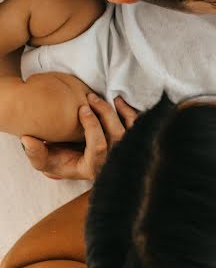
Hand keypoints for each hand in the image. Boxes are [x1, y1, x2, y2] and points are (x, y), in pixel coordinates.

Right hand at [21, 94, 137, 180]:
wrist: (75, 160)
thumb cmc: (60, 160)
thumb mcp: (45, 161)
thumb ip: (35, 153)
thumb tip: (28, 139)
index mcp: (93, 169)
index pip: (99, 148)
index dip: (92, 127)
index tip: (82, 109)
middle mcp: (112, 162)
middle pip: (117, 137)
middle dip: (105, 114)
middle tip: (90, 98)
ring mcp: (123, 152)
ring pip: (129, 131)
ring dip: (117, 111)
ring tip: (102, 98)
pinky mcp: (129, 141)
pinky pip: (136, 126)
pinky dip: (129, 112)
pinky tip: (118, 101)